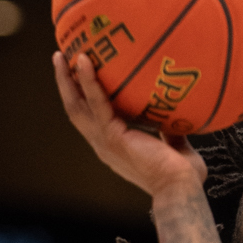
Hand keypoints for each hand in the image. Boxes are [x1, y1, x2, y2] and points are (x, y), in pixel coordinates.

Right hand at [53, 52, 205, 199]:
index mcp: (113, 146)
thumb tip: (175, 119)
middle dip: (65, 84)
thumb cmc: (182, 176)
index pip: (90, 117)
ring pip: (77, 105)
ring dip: (68, 79)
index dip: (81, 96)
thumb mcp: (175, 147)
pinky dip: (89, 81)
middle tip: (61, 57)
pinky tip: (85, 61)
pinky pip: (97, 103)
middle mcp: (103, 144)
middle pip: (75, 109)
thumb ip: (170, 133)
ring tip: (63, 54)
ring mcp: (104, 141)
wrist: (181, 189)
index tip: (78, 75)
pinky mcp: (112, 136)